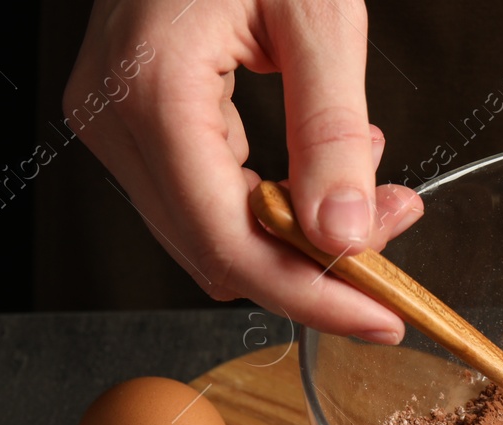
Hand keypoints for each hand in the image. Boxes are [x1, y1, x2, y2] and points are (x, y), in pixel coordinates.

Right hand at [64, 0, 423, 340]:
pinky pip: (198, 198)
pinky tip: (316, 166)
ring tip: (366, 181)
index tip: (381, 316)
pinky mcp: (123, 121)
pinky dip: (266, 202)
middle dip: (316, 263)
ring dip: (295, 234)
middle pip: (219, 253)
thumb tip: (346, 236)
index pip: (231, 245)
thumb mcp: (318, 13)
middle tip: (394, 223)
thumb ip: (331, 132)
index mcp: (153, 92)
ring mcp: (109, 124)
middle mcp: (113, 120)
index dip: (312, 296)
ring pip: (208, 236)